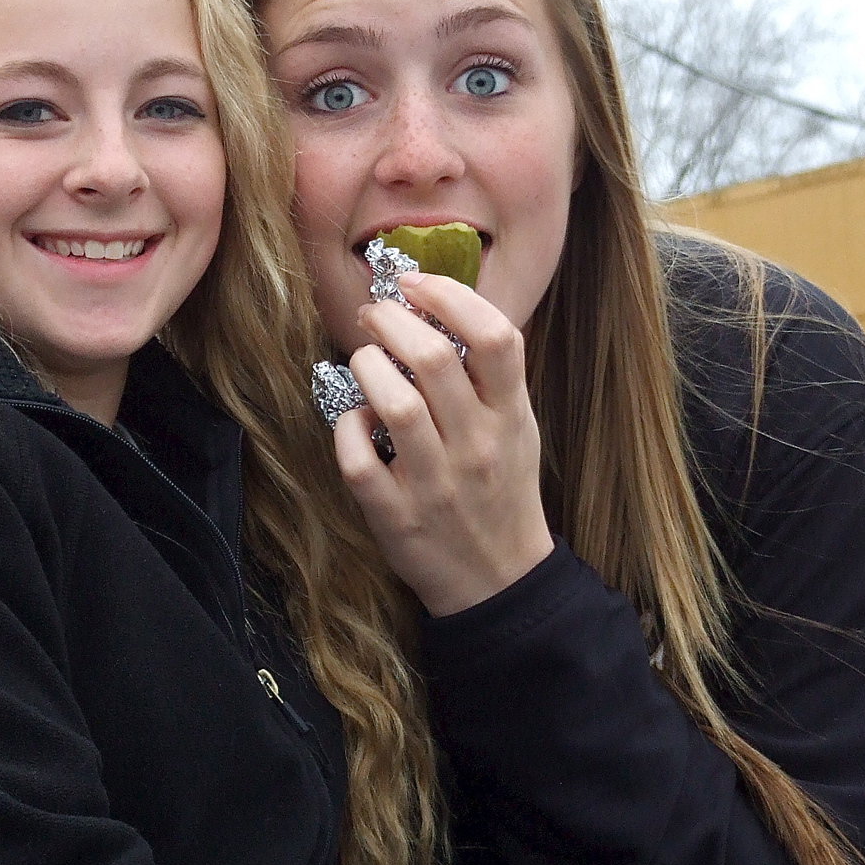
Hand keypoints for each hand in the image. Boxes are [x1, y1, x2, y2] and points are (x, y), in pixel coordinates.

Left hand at [333, 271, 553, 615]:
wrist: (500, 581)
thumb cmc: (501, 489)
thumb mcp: (517, 428)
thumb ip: (489, 376)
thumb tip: (437, 307)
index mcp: (512, 417)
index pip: (495, 338)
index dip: (451, 296)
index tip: (417, 284)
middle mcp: (479, 447)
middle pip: (434, 359)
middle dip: (392, 320)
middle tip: (374, 314)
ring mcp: (437, 485)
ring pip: (394, 404)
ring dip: (367, 367)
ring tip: (363, 359)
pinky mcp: (396, 517)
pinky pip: (358, 459)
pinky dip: (348, 428)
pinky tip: (356, 420)